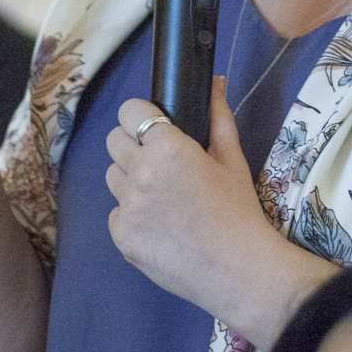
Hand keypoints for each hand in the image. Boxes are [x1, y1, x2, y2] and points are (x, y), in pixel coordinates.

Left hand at [104, 77, 333, 346]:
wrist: (238, 270)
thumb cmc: (239, 211)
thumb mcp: (232, 158)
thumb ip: (216, 116)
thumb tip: (214, 81)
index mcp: (168, 148)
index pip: (128, 111)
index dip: (141, 118)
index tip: (155, 130)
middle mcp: (140, 173)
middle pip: (113, 140)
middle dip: (134, 146)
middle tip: (162, 165)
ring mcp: (126, 207)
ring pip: (112, 176)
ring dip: (131, 180)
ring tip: (163, 198)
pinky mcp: (120, 236)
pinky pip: (116, 212)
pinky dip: (132, 215)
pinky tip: (161, 226)